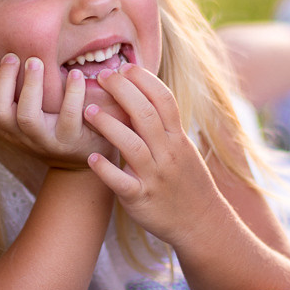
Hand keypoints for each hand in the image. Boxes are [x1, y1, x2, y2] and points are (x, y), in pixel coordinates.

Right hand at [0, 53, 111, 167]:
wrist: (86, 156)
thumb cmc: (54, 124)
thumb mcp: (29, 112)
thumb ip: (15, 91)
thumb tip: (4, 52)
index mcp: (8, 129)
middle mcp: (22, 136)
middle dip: (2, 81)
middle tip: (13, 56)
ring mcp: (46, 140)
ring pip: (27, 117)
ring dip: (30, 85)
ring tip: (36, 60)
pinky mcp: (71, 140)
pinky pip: (68, 116)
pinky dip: (72, 93)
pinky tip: (75, 74)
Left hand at [83, 64, 214, 244]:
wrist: (201, 223)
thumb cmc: (186, 181)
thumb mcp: (181, 148)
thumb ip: (163, 125)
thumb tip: (140, 94)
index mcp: (177, 138)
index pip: (164, 100)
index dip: (145, 80)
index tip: (125, 66)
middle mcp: (168, 154)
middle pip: (146, 115)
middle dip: (123, 92)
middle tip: (102, 77)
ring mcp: (155, 177)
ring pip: (132, 146)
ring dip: (109, 125)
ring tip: (88, 111)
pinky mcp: (141, 199)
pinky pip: (122, 183)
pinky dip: (106, 170)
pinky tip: (91, 158)